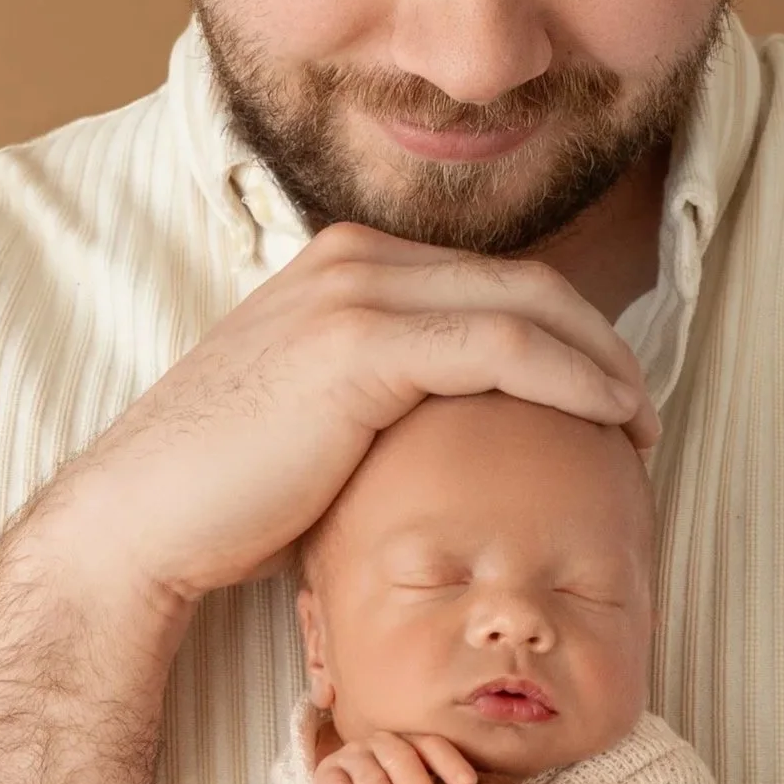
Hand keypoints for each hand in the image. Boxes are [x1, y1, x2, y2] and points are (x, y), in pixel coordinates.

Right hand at [28, 223, 659, 610]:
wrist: (142, 523)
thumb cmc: (229, 498)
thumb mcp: (323, 424)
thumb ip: (391, 400)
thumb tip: (465, 437)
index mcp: (345, 266)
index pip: (490, 280)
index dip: (567, 333)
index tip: (610, 401)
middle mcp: (353, 259)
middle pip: (522, 281)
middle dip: (599, 343)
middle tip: (642, 415)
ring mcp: (355, 293)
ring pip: (526, 304)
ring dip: (601, 362)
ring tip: (640, 426)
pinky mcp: (361, 344)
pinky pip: (504, 345)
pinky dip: (572, 379)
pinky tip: (609, 420)